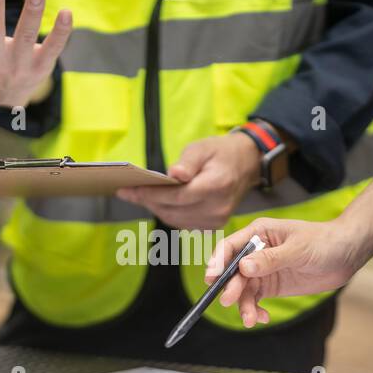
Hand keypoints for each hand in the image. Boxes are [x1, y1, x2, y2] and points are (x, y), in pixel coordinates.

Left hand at [115, 133, 260, 229]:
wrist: (246, 165)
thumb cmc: (220, 153)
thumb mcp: (203, 147)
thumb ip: (187, 162)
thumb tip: (174, 174)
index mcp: (217, 185)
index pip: (177, 196)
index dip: (150, 194)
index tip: (127, 190)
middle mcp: (218, 207)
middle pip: (173, 210)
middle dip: (147, 201)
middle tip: (126, 192)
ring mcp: (217, 220)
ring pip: (175, 220)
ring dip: (155, 208)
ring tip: (137, 196)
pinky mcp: (213, 225)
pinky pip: (183, 223)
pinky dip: (167, 213)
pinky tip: (155, 202)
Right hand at [206, 217, 367, 327]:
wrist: (346, 253)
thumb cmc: (324, 241)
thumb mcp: (298, 249)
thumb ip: (271, 259)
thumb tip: (244, 267)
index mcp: (259, 233)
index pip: (230, 247)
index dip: (217, 262)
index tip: (212, 279)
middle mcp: (256, 252)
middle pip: (233, 272)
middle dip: (231, 288)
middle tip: (232, 302)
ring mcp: (263, 270)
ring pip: (243, 290)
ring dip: (244, 305)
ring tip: (251, 320)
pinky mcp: (271, 285)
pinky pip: (255, 299)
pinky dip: (255, 310)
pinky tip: (262, 318)